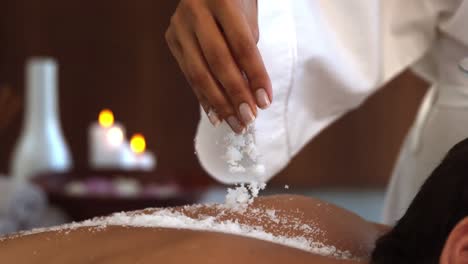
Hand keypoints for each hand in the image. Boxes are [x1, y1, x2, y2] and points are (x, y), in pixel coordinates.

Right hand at [165, 0, 271, 132]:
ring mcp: (179, 26)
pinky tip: (216, 116)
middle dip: (235, 94)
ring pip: (198, 72)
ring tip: (235, 124)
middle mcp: (196, 12)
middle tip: (248, 119)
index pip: (241, 45)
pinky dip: (204, 98)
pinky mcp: (172, 39)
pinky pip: (188, 75)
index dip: (255, 76)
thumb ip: (247, 52)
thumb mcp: (247, 19)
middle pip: (218, 61)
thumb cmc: (235, 4)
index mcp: (222, 1)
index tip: (265, 102)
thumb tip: (252, 94)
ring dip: (219, 103)